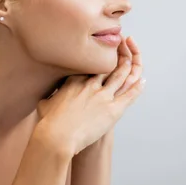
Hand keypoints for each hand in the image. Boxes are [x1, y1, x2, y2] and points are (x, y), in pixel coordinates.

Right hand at [35, 34, 144, 156]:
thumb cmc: (49, 123)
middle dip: (115, 56)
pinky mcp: (112, 110)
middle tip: (121, 48)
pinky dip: (137, 87)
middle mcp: (90, 84)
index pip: (89, 64)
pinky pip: (129, 95)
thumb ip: (47, 99)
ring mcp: (103, 96)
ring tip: (133, 61)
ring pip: (121, 76)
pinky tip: (142, 81)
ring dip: (129, 66)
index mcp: (74, 81)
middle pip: (107, 65)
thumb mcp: (45, 105)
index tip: (100, 52)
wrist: (57, 136)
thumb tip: (43, 99)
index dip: (96, 56)